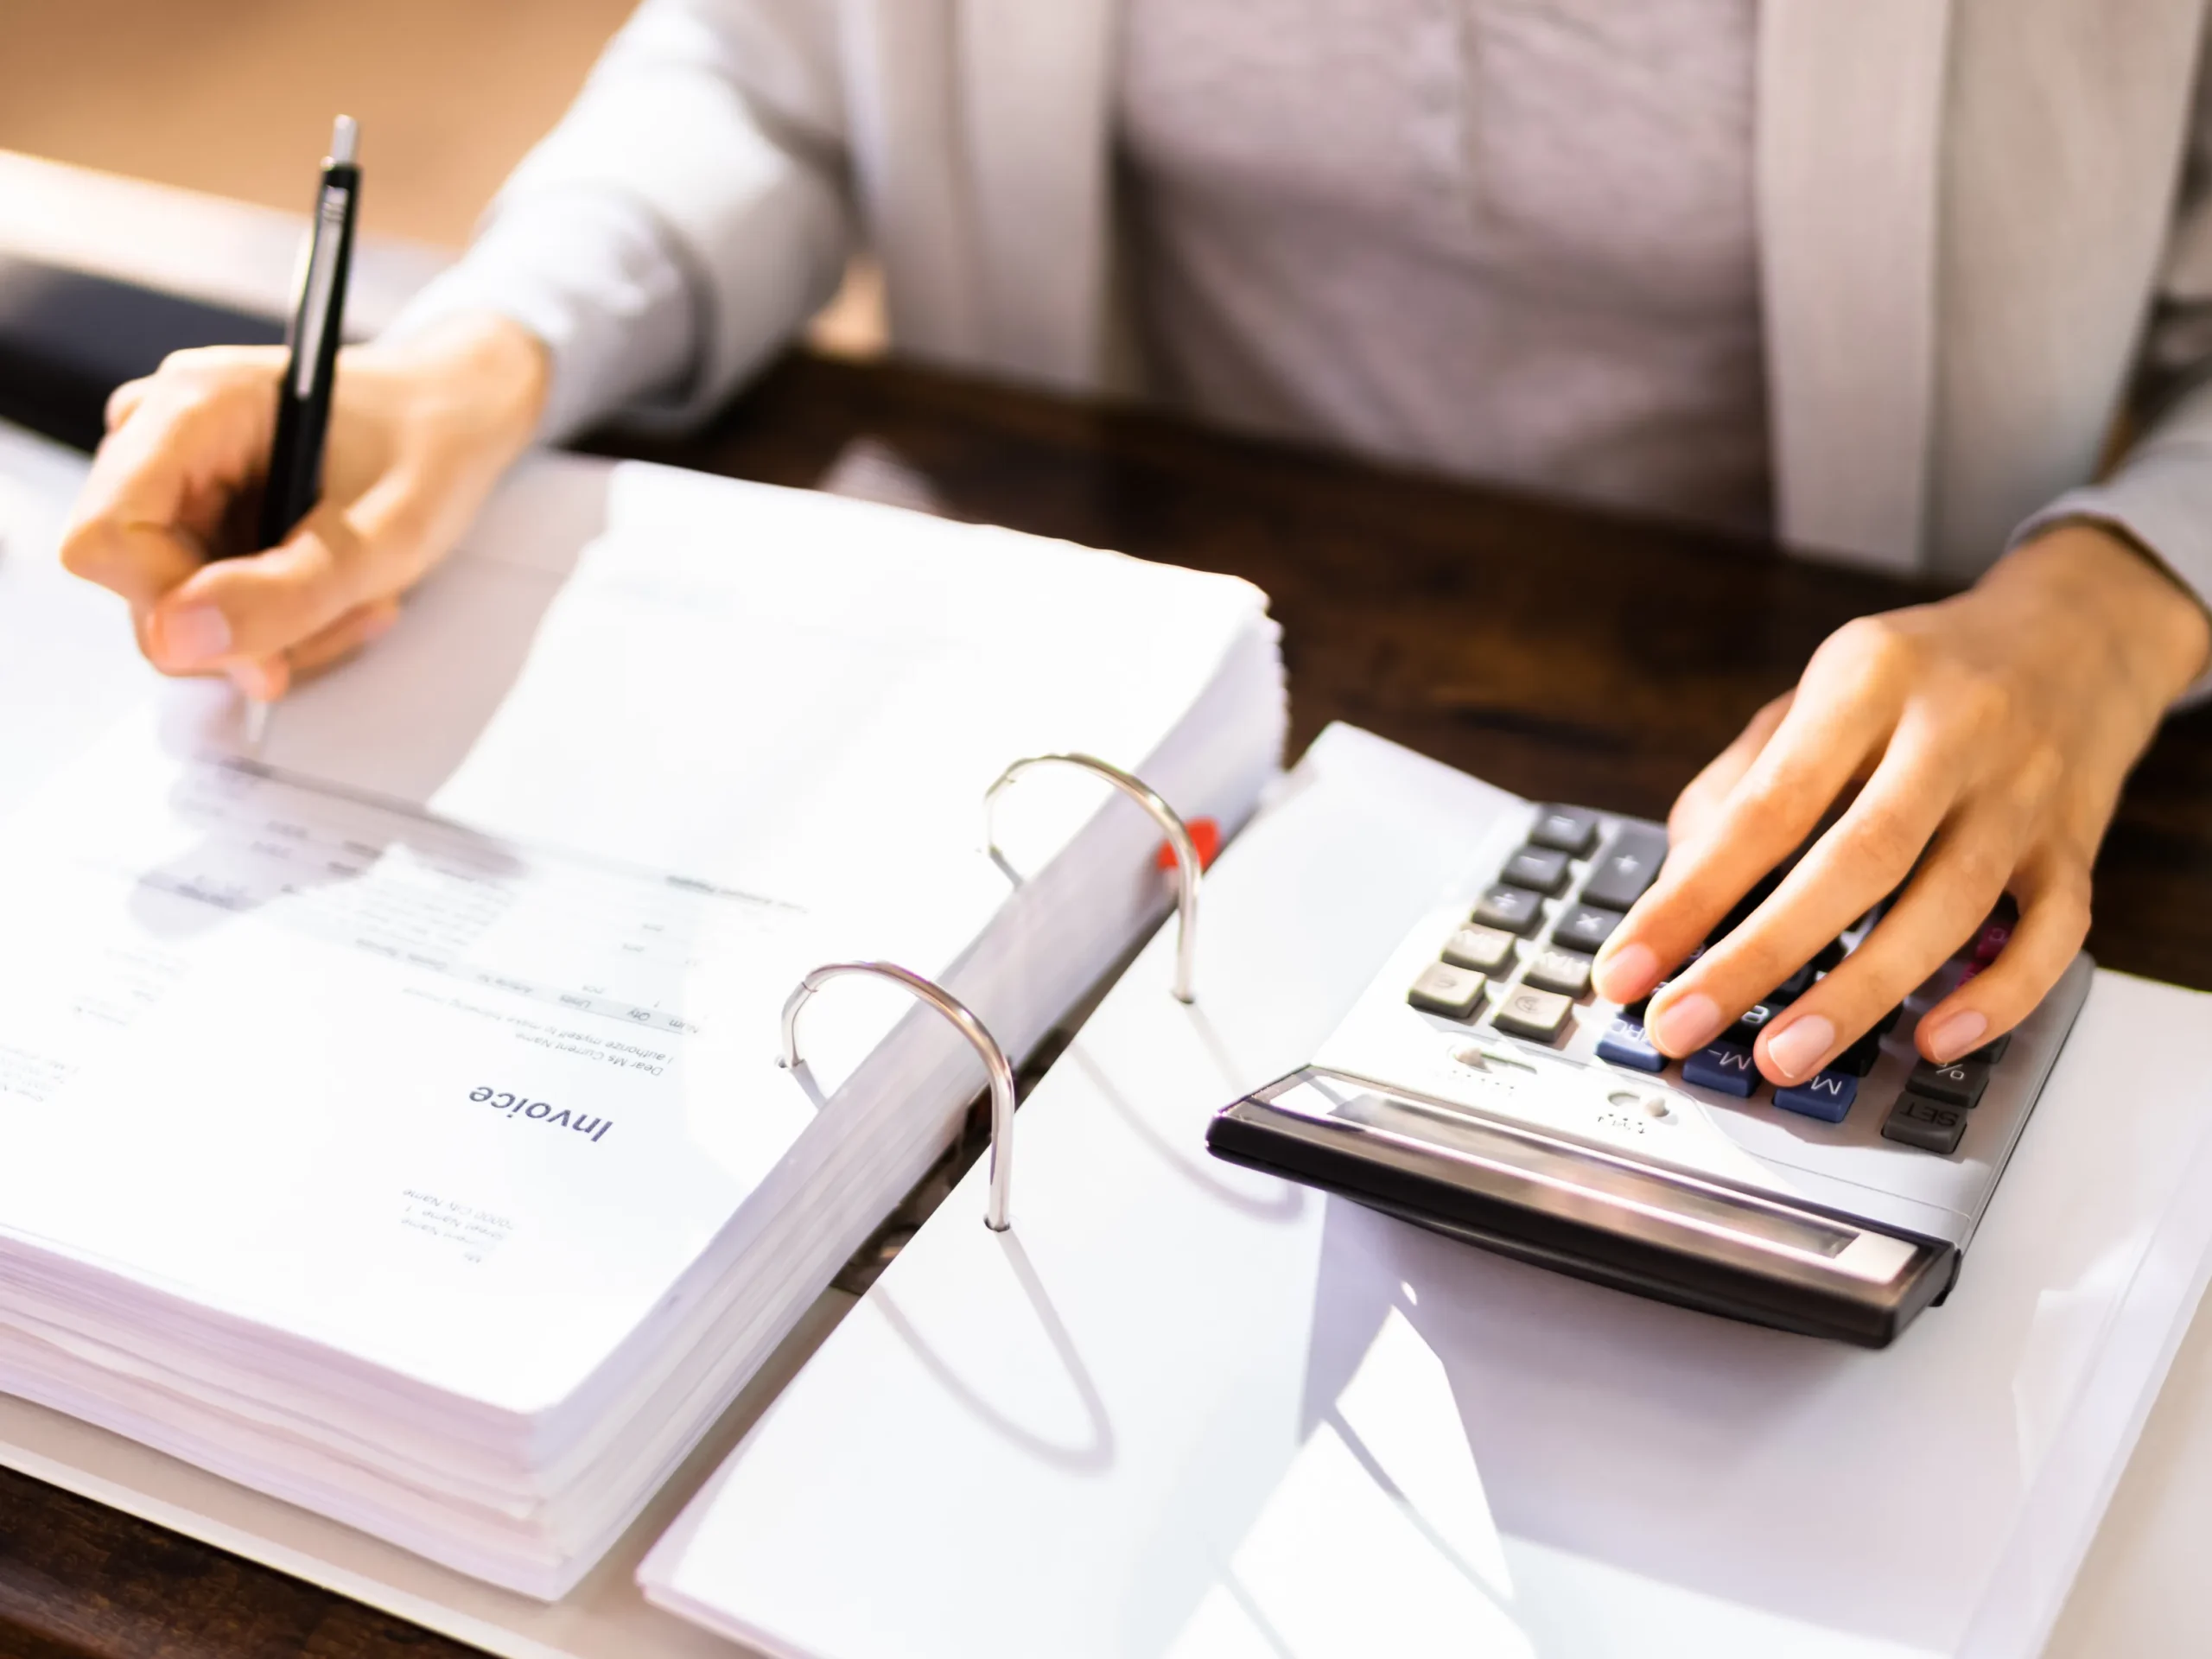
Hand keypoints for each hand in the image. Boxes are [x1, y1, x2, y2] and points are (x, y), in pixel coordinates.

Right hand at [60, 312, 548, 698]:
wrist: (459, 414)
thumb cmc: (432, 451)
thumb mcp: (383, 537)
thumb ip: (284, 592)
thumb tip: (171, 641)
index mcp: (191, 408)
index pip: (104, 537)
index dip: (170, 608)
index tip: (264, 647)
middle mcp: (161, 437)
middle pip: (138, 582)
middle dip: (247, 628)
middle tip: (352, 611)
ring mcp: (176, 479)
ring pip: (182, 610)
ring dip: (280, 630)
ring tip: (363, 597)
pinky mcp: (201, 514)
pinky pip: (212, 604)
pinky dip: (283, 618)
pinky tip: (342, 591)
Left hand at [1592, 524, 2210, 1081]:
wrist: (2075, 632)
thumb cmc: (1918, 675)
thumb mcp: (1817, 691)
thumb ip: (1740, 785)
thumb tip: (1674, 894)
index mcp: (1867, 680)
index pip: (1765, 806)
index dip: (1689, 895)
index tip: (1626, 968)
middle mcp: (1953, 731)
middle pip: (1856, 860)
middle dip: (1760, 957)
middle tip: (1683, 1026)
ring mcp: (2024, 791)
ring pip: (1950, 906)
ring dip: (1861, 995)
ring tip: (1784, 1056)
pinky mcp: (2075, 845)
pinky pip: (2054, 933)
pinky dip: (1997, 995)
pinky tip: (1934, 1040)